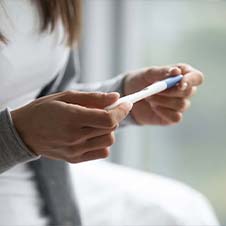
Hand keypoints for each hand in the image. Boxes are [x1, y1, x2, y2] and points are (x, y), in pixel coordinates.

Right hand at [11, 91, 131, 162]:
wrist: (24, 131)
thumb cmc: (44, 110)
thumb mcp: (66, 96)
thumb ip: (93, 98)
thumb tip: (115, 97)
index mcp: (72, 118)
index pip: (108, 119)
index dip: (121, 110)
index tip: (126, 103)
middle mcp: (75, 137)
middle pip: (111, 129)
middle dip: (114, 117)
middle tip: (107, 109)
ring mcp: (75, 150)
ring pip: (108, 141)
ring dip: (108, 130)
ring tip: (95, 122)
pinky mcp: (75, 159)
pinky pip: (101, 152)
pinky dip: (102, 142)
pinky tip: (92, 134)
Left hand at [124, 63, 203, 124]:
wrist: (129, 96)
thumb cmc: (141, 81)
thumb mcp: (148, 73)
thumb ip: (162, 72)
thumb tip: (176, 71)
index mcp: (182, 75)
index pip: (196, 77)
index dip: (190, 80)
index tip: (179, 83)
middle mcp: (184, 90)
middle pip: (189, 92)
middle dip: (170, 91)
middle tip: (153, 90)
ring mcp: (179, 105)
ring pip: (181, 105)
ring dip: (163, 101)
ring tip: (149, 98)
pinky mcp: (172, 117)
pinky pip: (176, 117)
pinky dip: (163, 112)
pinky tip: (154, 107)